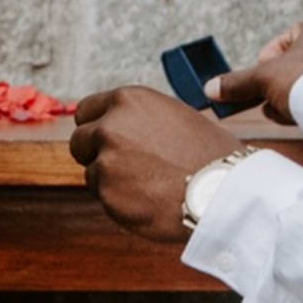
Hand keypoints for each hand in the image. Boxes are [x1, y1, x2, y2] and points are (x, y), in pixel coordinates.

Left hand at [67, 85, 246, 245]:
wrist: (223, 192)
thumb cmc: (211, 156)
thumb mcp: (175, 117)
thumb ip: (140, 120)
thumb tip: (119, 128)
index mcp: (129, 100)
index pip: (86, 110)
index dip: (95, 127)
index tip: (104, 140)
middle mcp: (111, 125)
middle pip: (79, 141)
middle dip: (96, 154)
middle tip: (125, 168)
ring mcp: (106, 161)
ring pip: (92, 173)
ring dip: (111, 181)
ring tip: (149, 185)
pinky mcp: (107, 194)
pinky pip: (104, 198)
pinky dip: (120, 202)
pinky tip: (150, 201)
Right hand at [206, 21, 302, 117]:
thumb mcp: (262, 79)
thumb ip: (237, 83)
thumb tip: (210, 89)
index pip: (285, 38)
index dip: (269, 55)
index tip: (262, 72)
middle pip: (289, 68)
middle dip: (274, 86)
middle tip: (267, 97)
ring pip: (300, 87)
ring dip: (286, 101)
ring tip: (284, 110)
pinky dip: (301, 111)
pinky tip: (297, 119)